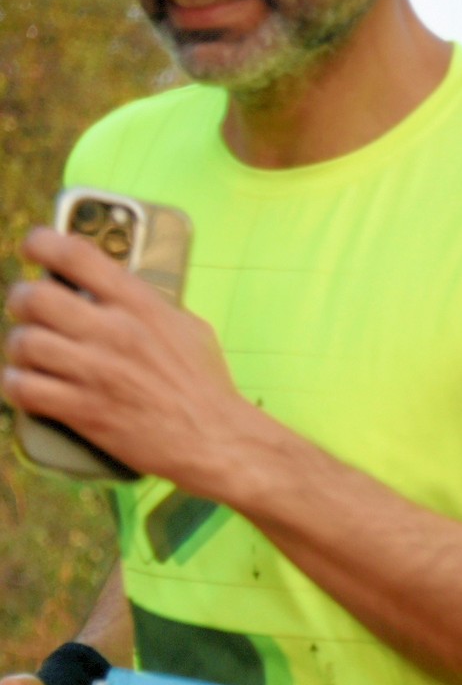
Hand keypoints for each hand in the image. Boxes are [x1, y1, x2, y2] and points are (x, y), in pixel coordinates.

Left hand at [4, 228, 279, 499]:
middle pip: (34, 297)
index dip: (41, 244)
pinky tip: (32, 387)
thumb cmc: (206, 386)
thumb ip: (147, 306)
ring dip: (21, 349)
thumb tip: (114, 292)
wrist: (217, 441)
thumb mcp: (189, 329)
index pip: (74, 254)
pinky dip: (18, 386)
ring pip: (23, 343)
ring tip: (34, 356)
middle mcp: (113, 332)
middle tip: (30, 312)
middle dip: (23, 302)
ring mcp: (96, 372)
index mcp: (139, 305)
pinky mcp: (83, 410)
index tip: (33, 250)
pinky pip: (23, 388)